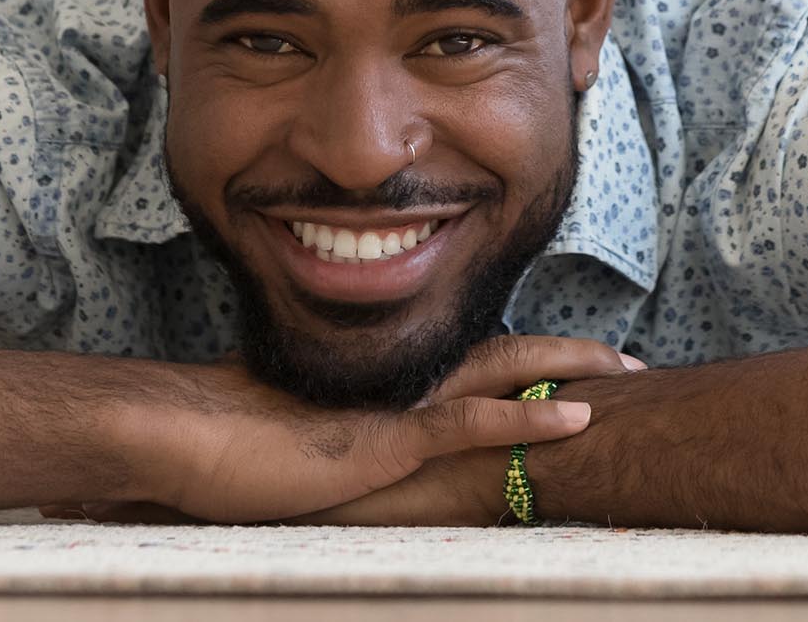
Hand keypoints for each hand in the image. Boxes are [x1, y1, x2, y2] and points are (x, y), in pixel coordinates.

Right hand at [40, 335, 638, 526]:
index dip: (529, 360)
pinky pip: (470, 427)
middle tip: (628, 359)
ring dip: (567, 374)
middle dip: (569, 357)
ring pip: (501, 379)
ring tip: (624, 373)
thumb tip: (359, 449)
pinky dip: (527, 422)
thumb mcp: (304, 444)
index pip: (473, 364)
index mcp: (385, 385)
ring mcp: (395, 412)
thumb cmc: (227, 446)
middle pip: (503, 358)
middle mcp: (399, 387)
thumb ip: (344, 439)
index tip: (578, 364)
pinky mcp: (385, 443)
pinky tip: (576, 419)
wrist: (180, 438)